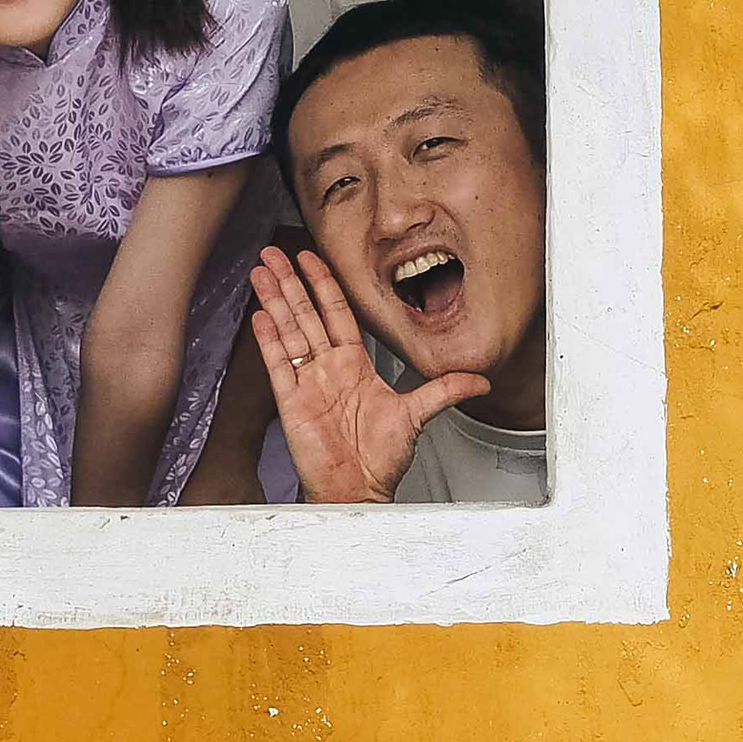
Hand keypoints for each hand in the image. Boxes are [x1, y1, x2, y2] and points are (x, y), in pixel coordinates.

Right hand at [248, 247, 487, 504]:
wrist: (360, 490)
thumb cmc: (380, 459)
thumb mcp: (417, 416)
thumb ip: (445, 391)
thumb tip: (481, 380)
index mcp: (355, 365)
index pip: (337, 312)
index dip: (325, 283)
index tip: (311, 257)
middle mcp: (329, 368)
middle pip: (307, 314)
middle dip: (291, 282)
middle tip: (275, 251)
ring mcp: (308, 382)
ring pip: (289, 331)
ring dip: (275, 300)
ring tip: (261, 271)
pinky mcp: (291, 402)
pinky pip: (279, 364)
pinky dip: (269, 340)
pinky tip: (260, 314)